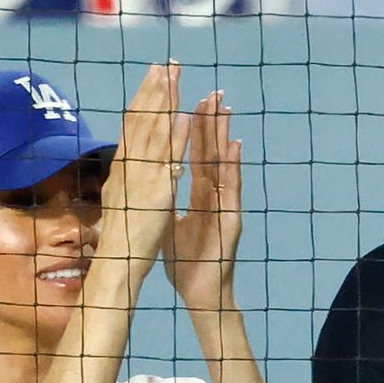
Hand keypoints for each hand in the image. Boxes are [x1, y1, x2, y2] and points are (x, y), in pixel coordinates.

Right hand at [98, 63, 188, 274]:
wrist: (117, 266)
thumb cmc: (120, 241)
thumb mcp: (121, 202)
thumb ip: (124, 182)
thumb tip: (123, 167)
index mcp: (124, 169)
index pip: (133, 126)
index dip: (143, 100)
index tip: (152, 77)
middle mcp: (129, 167)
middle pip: (142, 121)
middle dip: (154, 90)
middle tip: (165, 63)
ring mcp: (141, 177)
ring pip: (154, 132)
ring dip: (164, 102)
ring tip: (174, 76)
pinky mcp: (156, 192)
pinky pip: (167, 160)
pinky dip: (175, 137)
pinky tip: (184, 117)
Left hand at [163, 90, 242, 311]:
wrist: (199, 290)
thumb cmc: (186, 261)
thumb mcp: (168, 225)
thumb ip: (163, 201)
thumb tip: (148, 182)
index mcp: (196, 195)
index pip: (192, 156)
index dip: (189, 130)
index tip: (186, 101)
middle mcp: (212, 195)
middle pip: (209, 153)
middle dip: (209, 122)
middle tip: (211, 92)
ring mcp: (223, 204)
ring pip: (223, 164)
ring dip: (223, 136)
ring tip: (224, 108)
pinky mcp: (231, 218)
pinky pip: (232, 189)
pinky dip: (234, 166)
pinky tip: (235, 145)